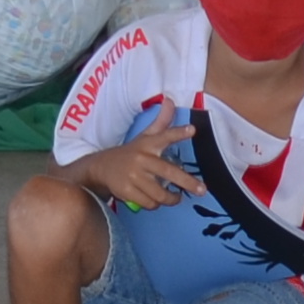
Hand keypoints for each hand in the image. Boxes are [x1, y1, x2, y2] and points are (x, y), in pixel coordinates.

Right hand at [83, 118, 201, 208]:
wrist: (101, 168)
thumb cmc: (130, 153)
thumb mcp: (144, 136)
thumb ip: (160, 121)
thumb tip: (170, 99)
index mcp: (147, 144)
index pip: (164, 136)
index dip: (178, 132)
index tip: (192, 130)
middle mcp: (141, 159)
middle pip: (168, 172)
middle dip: (187, 182)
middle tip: (202, 190)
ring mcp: (133, 176)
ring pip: (160, 194)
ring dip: (170, 199)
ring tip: (174, 197)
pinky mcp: (126, 191)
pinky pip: (149, 203)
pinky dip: (154, 204)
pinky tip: (154, 199)